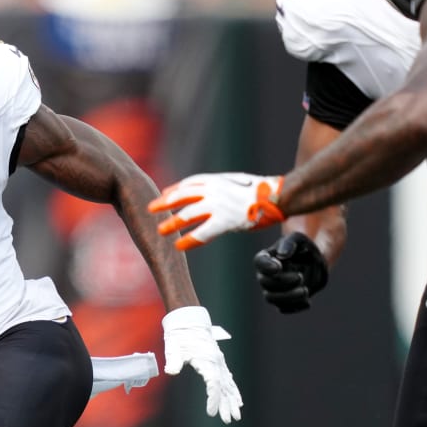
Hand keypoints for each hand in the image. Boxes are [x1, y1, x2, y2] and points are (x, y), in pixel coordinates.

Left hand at [149, 173, 284, 249]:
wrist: (276, 196)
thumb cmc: (261, 190)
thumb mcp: (237, 181)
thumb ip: (222, 186)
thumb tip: (214, 192)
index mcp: (216, 180)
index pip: (189, 183)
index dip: (174, 190)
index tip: (163, 195)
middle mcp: (214, 190)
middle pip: (182, 195)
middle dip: (165, 203)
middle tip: (150, 209)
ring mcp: (218, 205)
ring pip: (188, 213)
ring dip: (173, 222)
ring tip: (160, 230)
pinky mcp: (226, 220)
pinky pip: (203, 231)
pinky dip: (190, 239)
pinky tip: (179, 246)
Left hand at [161, 305, 242, 422]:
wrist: (188, 321)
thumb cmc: (180, 335)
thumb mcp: (173, 346)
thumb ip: (173, 359)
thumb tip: (171, 371)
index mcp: (206, 360)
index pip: (213, 383)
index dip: (214, 398)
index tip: (211, 412)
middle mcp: (216, 362)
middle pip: (224, 387)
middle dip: (227, 404)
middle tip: (229, 420)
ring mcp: (219, 363)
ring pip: (228, 385)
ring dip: (232, 400)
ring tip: (237, 415)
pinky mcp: (218, 363)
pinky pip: (229, 380)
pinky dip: (234, 391)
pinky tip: (238, 400)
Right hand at [252, 232, 328, 314]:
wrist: (315, 263)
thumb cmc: (303, 248)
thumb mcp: (298, 239)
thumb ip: (290, 243)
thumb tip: (282, 255)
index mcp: (267, 258)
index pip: (259, 262)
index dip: (266, 266)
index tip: (279, 266)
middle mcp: (266, 275)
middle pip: (265, 283)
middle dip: (283, 281)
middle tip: (300, 276)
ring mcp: (273, 290)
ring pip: (272, 299)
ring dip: (288, 296)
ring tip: (305, 290)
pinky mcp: (283, 301)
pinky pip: (284, 308)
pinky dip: (295, 306)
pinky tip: (307, 301)